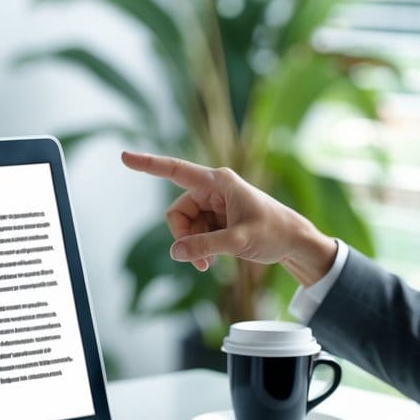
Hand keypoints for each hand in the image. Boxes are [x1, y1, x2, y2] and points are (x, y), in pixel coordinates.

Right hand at [120, 151, 336, 285]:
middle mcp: (213, 189)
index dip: (148, 164)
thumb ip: (205, 246)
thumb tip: (175, 252)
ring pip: (184, 225)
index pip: (176, 170)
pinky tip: (213, 260)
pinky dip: (199, 248)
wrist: (294, 242)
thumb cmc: (274, 232)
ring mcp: (214, 204)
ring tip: (210, 263)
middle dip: (184, 237)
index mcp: (219, 182)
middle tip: (199, 260)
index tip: (124, 157)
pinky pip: (194, 233)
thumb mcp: (239, 241)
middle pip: (177, 212)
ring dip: (193, 246)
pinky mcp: (216, 218)